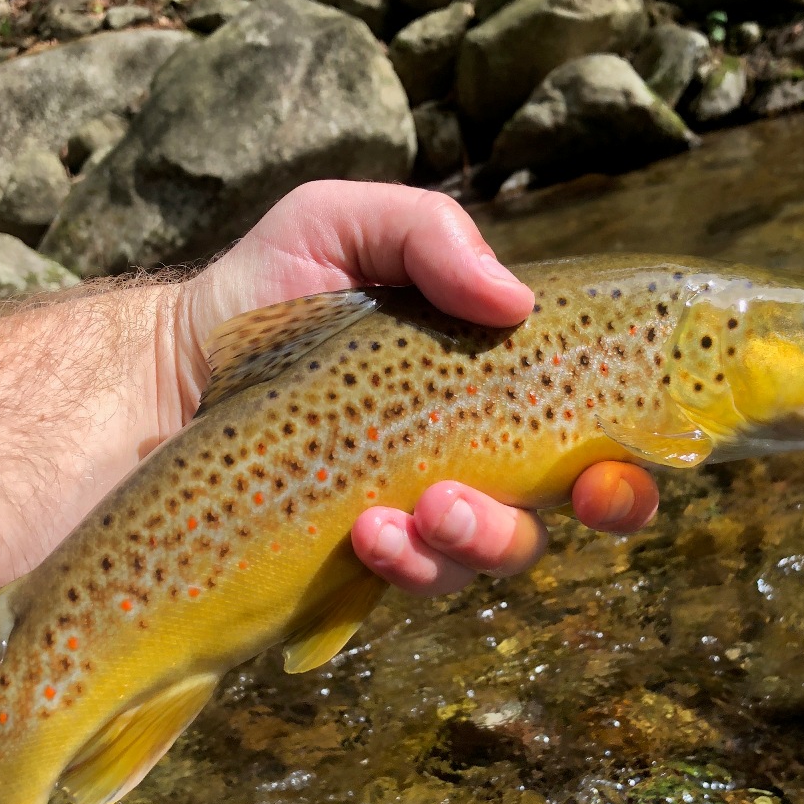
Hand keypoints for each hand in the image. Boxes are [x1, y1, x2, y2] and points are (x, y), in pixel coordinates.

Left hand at [172, 182, 658, 595]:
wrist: (173, 369)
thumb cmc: (269, 289)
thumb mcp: (343, 225)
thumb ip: (430, 234)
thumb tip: (515, 302)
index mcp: (491, 381)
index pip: (593, 426)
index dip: (631, 458)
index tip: (626, 464)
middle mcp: (473, 453)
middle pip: (570, 506)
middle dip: (594, 511)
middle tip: (573, 495)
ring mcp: (423, 511)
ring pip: (496, 553)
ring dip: (483, 538)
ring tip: (428, 507)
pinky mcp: (367, 556)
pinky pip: (416, 578)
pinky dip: (406, 560)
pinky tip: (367, 531)